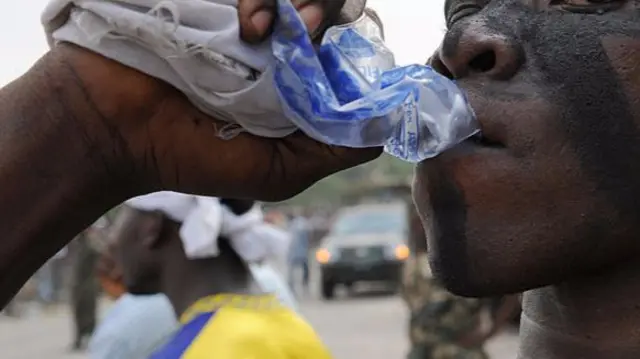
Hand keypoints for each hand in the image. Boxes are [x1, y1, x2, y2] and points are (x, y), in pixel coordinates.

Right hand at [58, 0, 379, 201]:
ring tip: (262, 28)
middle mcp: (278, 47)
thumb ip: (330, 151)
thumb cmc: (194, 156)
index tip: (343, 62)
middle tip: (306, 30)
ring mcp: (248, 20)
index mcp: (297, 87)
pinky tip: (247, 21)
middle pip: (334, 6)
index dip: (357, 50)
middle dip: (328, 12)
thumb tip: (384, 130)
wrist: (118, 129)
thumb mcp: (277, 170)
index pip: (350, 51)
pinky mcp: (215, 0)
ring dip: (298, 0)